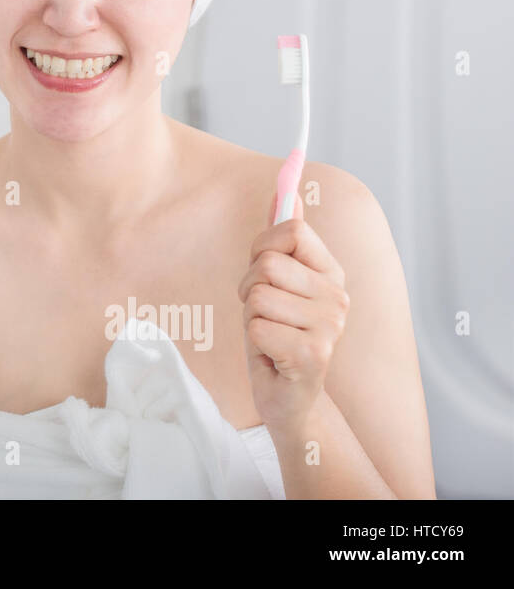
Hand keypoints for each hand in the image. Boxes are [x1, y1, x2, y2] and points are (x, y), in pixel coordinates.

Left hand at [238, 192, 350, 432]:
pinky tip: (273, 354)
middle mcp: (338, 296)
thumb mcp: (276, 282)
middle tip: (263, 312)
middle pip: (267, 264)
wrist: (289, 397)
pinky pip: (257, 326)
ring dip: (251, 316)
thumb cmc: (277, 333)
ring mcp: (330, 326)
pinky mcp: (314, 354)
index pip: (292, 231)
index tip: (263, 271)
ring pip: (258, 296)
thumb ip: (280, 238)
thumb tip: (284, 192)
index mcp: (332, 273)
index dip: (262, 248)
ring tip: (269, 333)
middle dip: (249, 287)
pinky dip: (254, 340)